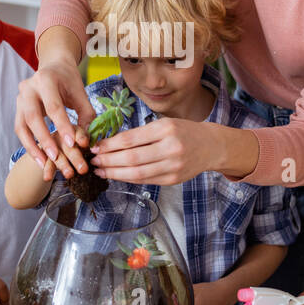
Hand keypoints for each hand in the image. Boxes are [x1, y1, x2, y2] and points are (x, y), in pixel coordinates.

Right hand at [14, 59, 92, 177]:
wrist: (53, 67)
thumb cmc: (69, 81)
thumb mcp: (81, 94)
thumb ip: (86, 115)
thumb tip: (86, 141)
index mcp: (46, 79)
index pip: (54, 106)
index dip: (62, 126)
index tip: (72, 144)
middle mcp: (28, 87)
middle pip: (33, 116)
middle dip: (44, 139)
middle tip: (56, 157)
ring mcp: (20, 98)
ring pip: (21, 125)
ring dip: (32, 146)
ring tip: (45, 164)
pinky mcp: (17, 109)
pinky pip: (20, 130)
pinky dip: (29, 145)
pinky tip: (39, 158)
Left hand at [90, 118, 220, 185]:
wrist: (210, 146)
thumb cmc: (183, 131)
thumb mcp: (164, 124)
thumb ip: (140, 134)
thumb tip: (109, 144)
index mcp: (166, 129)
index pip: (131, 139)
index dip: (110, 145)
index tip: (96, 147)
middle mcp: (171, 148)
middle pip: (132, 158)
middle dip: (108, 161)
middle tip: (93, 161)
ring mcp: (173, 166)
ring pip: (137, 173)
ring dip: (115, 173)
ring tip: (100, 170)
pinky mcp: (173, 180)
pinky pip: (146, 180)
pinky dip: (128, 178)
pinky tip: (117, 175)